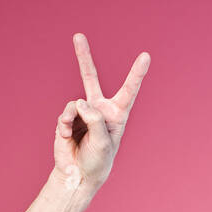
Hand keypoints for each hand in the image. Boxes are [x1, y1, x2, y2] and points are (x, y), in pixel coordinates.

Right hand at [53, 33, 150, 194]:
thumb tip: (79, 101)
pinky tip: (66, 134)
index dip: (136, 74)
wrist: (78, 175)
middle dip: (83, 57)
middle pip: (90, 78)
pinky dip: (64, 123)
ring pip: (76, 103)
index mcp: (116, 114)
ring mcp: (81, 112)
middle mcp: (98, 110)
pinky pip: (65, 112)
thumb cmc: (97, 160)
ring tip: (74, 133)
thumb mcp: (103, 142)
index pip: (128, 91)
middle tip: (77, 36)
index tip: (146, 56)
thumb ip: (95, 119)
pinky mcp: (67, 119)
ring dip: (74, 117)